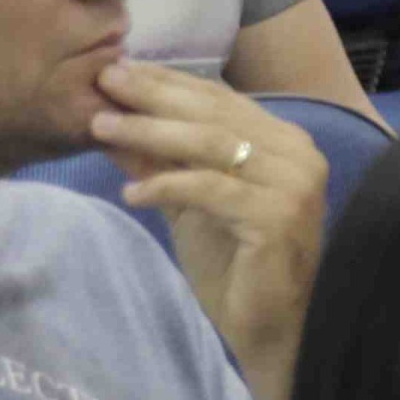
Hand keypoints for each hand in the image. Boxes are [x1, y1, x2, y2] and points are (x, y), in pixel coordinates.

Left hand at [89, 61, 325, 372]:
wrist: (270, 330)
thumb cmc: (234, 267)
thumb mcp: (188, 204)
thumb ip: (159, 162)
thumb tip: (108, 121)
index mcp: (282, 141)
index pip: (218, 99)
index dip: (165, 82)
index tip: (115, 70)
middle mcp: (296, 153)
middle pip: (212, 114)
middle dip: (152, 98)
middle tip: (103, 82)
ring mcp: (293, 183)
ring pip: (211, 145)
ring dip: (150, 134)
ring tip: (102, 128)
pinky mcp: (278, 216)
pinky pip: (211, 190)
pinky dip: (167, 186)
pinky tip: (130, 192)